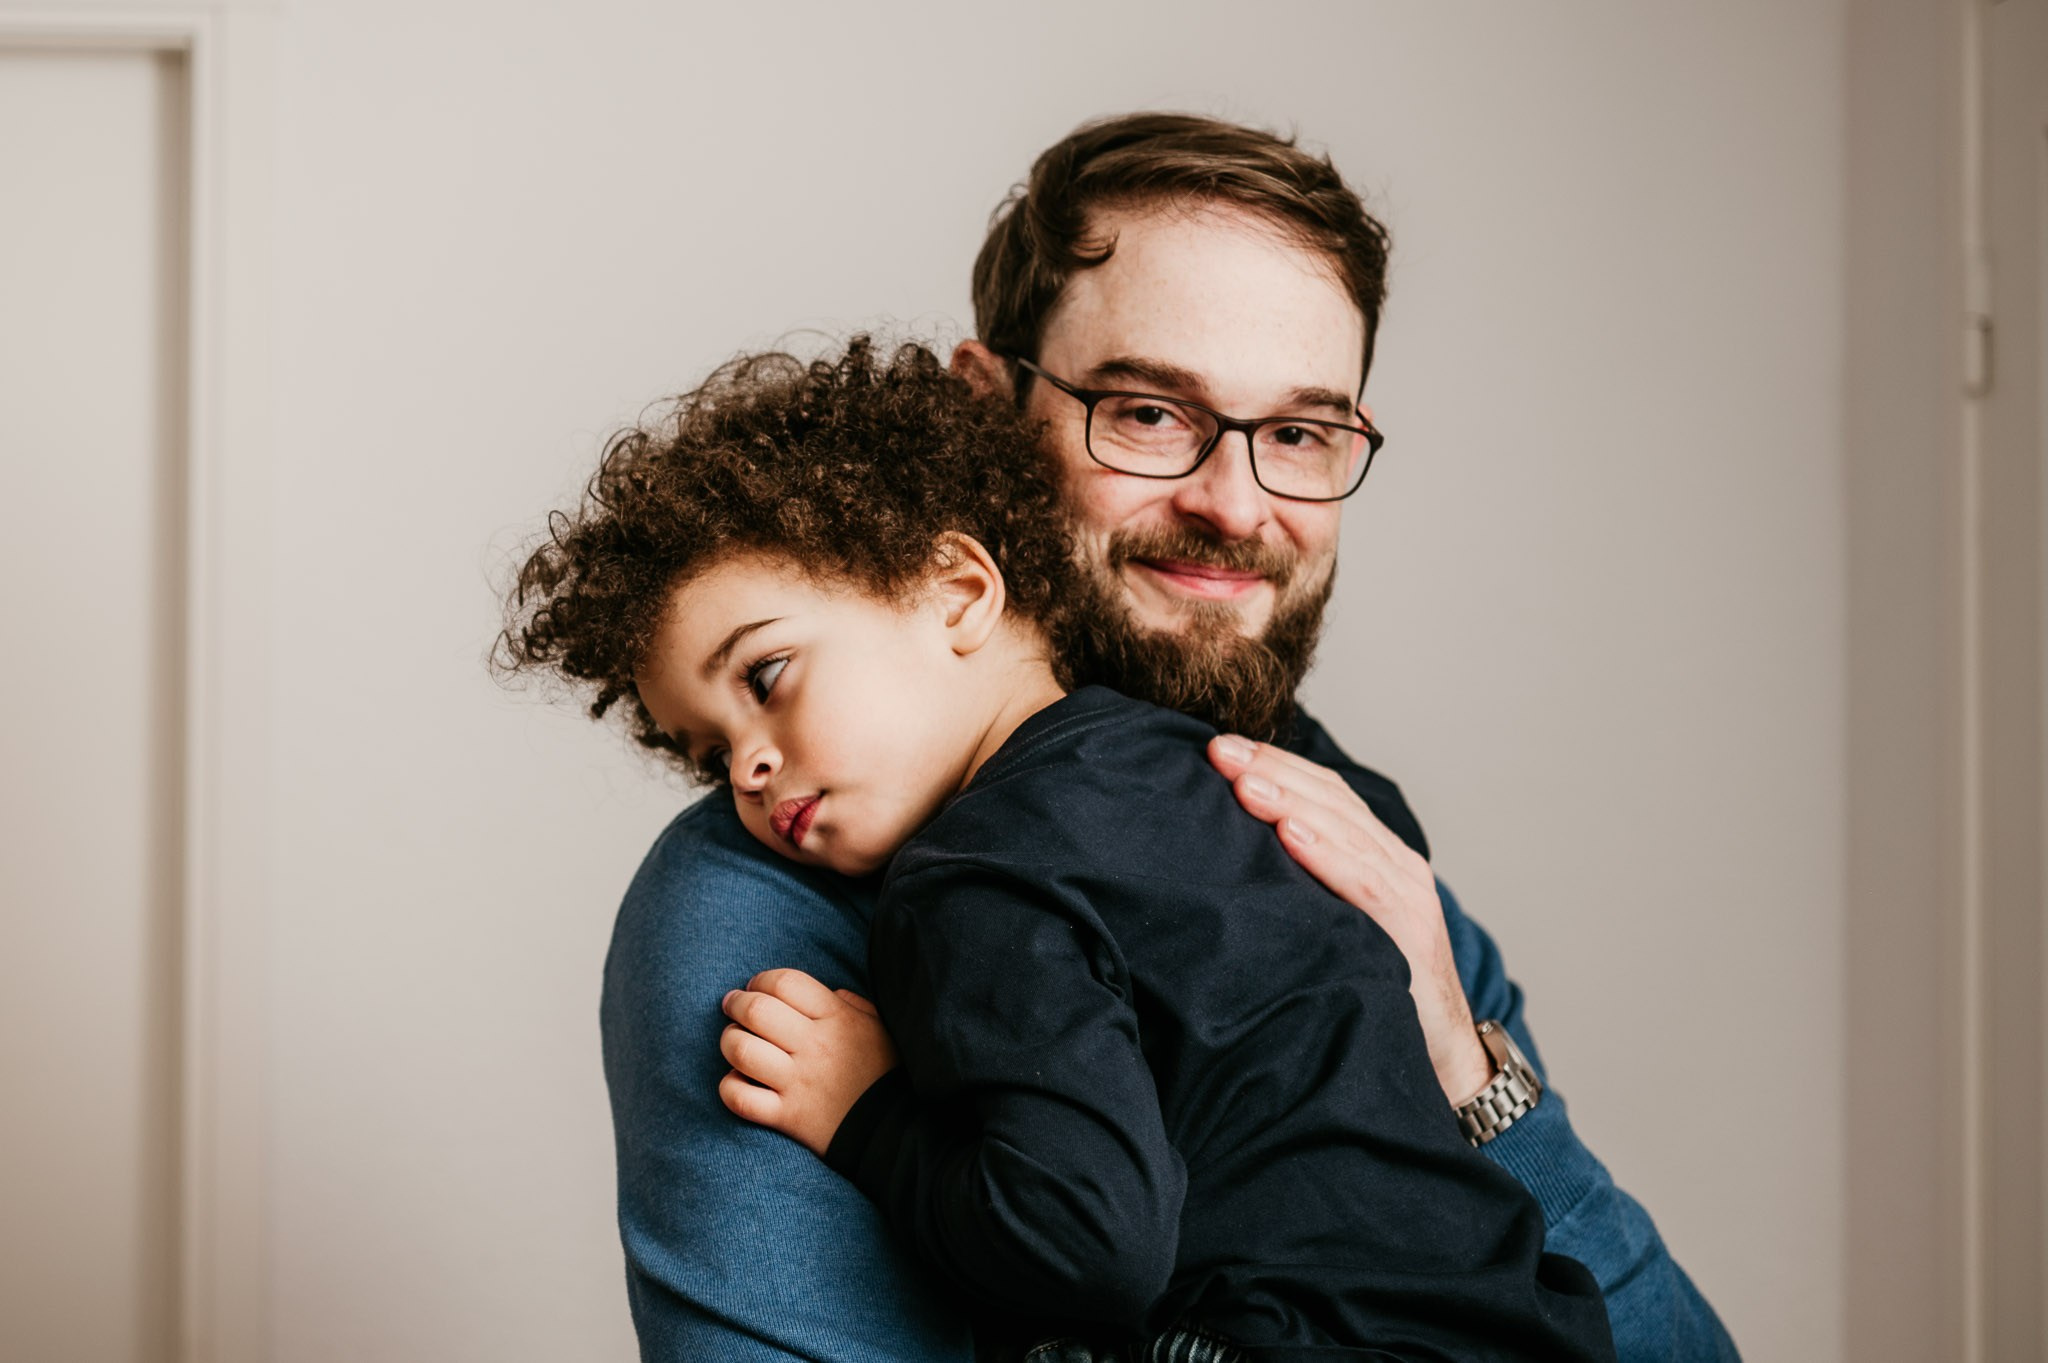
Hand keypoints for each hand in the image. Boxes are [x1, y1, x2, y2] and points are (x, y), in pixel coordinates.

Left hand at [718, 968, 898, 1156]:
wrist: (893, 1130)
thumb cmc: (884, 1072)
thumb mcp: (878, 1027)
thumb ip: (853, 1003)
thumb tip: (830, 993)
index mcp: (837, 1019)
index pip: (786, 983)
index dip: (762, 979)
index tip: (756, 986)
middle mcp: (814, 1047)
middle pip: (756, 1010)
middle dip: (736, 1003)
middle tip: (732, 1005)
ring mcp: (798, 1083)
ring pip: (742, 1051)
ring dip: (729, 1041)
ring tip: (733, 1040)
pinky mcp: (787, 1116)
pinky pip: (740, 1098)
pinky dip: (730, 1086)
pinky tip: (738, 1080)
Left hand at [1208, 734, 1493, 1104]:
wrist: (1442, 1060)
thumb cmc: (1377, 990)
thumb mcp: (1335, 929)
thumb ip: (1302, 891)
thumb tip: (1227, 861)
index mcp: (1376, 857)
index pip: (1323, 794)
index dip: (1274, 765)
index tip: (1218, 746)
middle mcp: (1396, 866)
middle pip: (1330, 801)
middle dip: (1272, 770)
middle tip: (1217, 749)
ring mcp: (1409, 897)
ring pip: (1346, 832)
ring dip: (1290, 801)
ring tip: (1243, 782)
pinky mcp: (1412, 936)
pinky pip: (1366, 885)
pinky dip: (1327, 855)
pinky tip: (1291, 835)